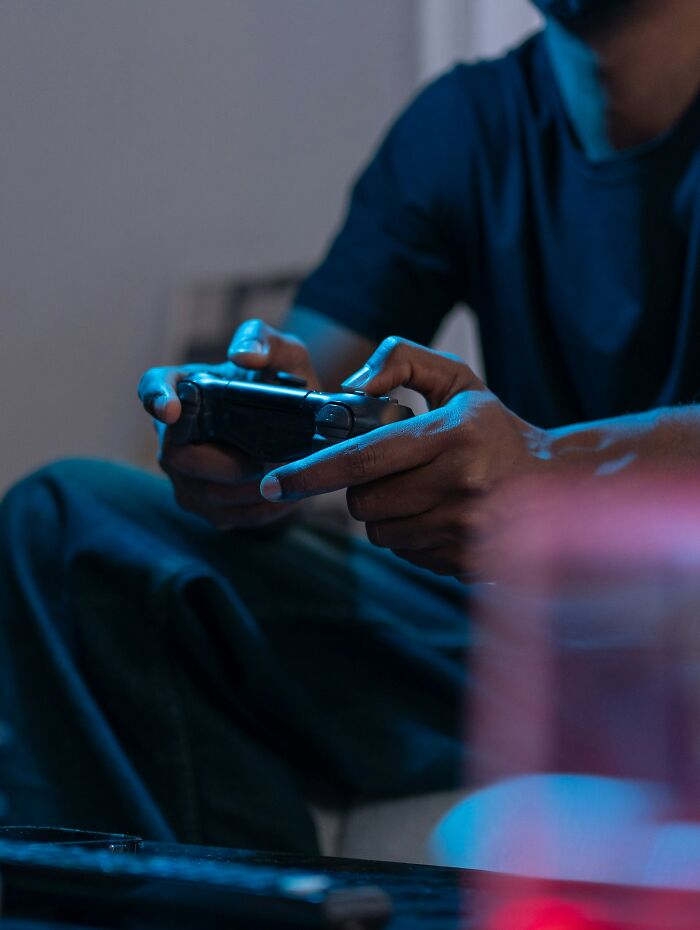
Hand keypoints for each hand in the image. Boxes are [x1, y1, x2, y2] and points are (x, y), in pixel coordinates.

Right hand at [138, 319, 320, 529]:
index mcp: (184, 388)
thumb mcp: (285, 354)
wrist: (301, 429)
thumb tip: (243, 355)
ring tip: (284, 475)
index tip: (171, 410)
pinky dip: (261, 509)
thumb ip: (266, 341)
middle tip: (271, 459)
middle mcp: (173, 435)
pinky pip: (227, 515)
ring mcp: (185, 476)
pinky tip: (285, 494)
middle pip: (180, 458)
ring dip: (249, 489)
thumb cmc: (283, 385)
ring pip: (205, 495)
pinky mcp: (207, 506)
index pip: (152, 388)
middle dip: (227, 463)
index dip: (157, 400)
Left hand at [259, 336, 551, 577]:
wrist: (555, 485)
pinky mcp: (463, 561)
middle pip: (363, 502)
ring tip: (422, 491)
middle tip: (393, 470)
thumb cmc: (494, 429)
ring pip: (379, 532)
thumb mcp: (458, 379)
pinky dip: (407, 534)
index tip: (272, 482)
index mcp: (453, 437)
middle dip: (359, 488)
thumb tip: (353, 386)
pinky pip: (404, 552)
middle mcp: (460, 486)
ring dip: (385, 513)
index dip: (311, 472)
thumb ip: (403, 360)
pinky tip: (438, 514)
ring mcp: (463, 531)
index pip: (365, 458)